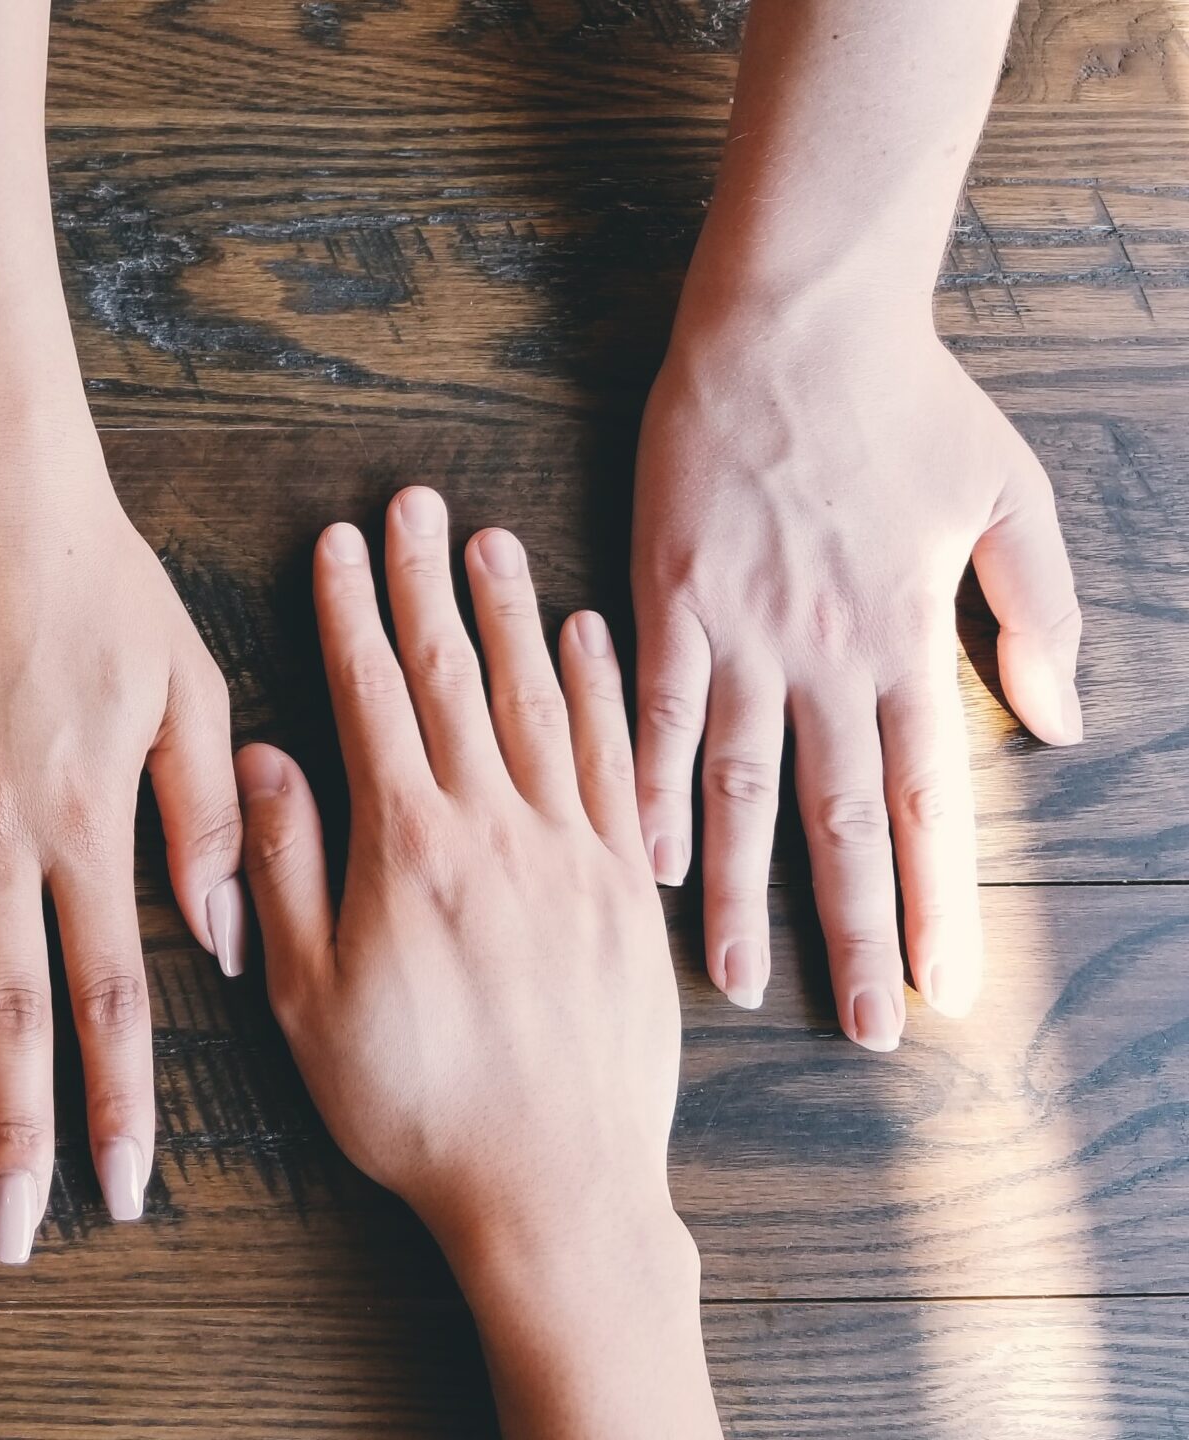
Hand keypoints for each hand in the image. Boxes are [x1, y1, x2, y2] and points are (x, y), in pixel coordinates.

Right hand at [0, 411, 242, 1261]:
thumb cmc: (101, 578)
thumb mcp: (189, 685)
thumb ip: (205, 819)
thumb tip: (228, 943)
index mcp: (89, 820)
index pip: (112, 994)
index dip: (118, 1102)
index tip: (121, 1190)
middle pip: (9, 1009)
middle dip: (16, 1130)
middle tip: (14, 1230)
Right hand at [238, 487, 712, 1437]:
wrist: (556, 1190)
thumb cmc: (415, 1108)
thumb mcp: (308, 1000)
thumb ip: (283, 870)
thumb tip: (262, 758)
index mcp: (409, 849)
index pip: (373, 698)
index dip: (351, 612)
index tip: (339, 541)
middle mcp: (498, 829)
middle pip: (456, 677)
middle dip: (427, 583)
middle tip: (415, 502)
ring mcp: (574, 854)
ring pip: (540, 703)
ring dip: (512, 615)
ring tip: (492, 541)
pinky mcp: (627, 890)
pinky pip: (617, 762)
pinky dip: (601, 691)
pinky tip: (588, 640)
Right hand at [633, 310, 1082, 1046]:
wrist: (793, 321)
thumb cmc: (907, 399)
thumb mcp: (1011, 495)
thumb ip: (1037, 614)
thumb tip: (1062, 725)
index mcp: (908, 639)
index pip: (927, 799)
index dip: (938, 902)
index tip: (946, 990)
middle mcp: (826, 654)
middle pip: (838, 820)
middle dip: (854, 934)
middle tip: (862, 1030)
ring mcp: (740, 631)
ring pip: (742, 787)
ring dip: (739, 893)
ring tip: (734, 983)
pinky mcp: (668, 597)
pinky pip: (656, 713)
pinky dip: (650, 790)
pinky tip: (643, 861)